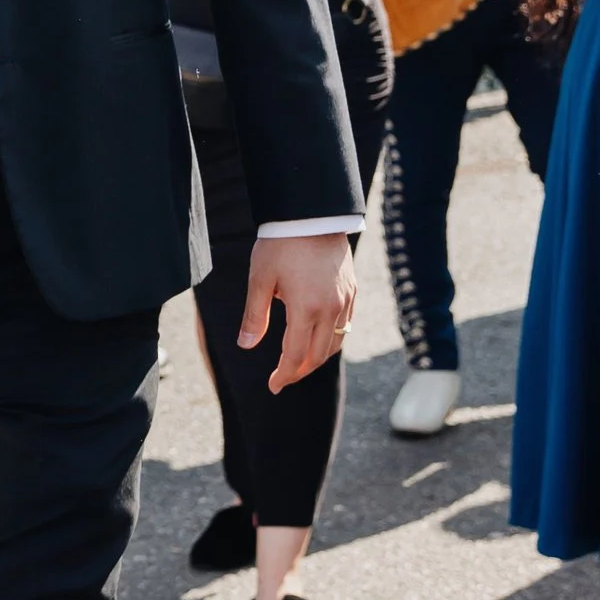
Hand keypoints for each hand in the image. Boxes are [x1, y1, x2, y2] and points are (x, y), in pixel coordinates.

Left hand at [239, 233, 354, 394]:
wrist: (312, 213)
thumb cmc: (280, 244)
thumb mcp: (260, 280)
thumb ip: (255, 316)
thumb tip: (246, 346)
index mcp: (306, 310)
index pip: (295, 356)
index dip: (284, 375)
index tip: (273, 386)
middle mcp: (331, 310)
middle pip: (318, 355)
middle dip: (299, 371)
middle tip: (282, 379)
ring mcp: (345, 301)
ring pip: (336, 343)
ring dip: (317, 358)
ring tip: (298, 363)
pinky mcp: (352, 291)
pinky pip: (345, 326)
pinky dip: (332, 340)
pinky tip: (318, 340)